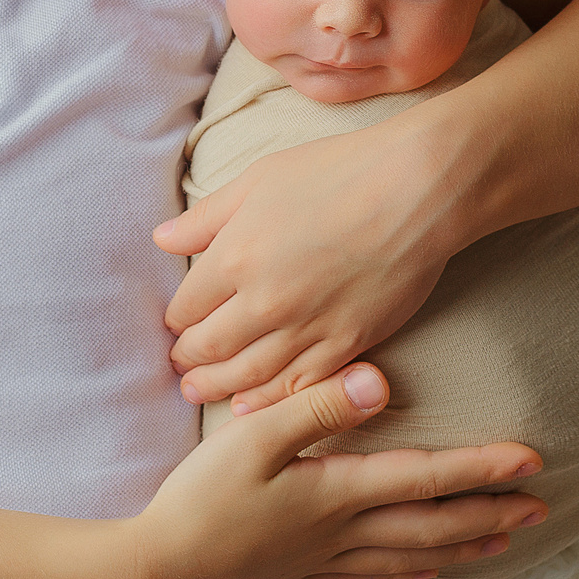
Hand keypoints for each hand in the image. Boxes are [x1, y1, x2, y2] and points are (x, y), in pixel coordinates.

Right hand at [128, 362, 544, 578]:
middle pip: (433, 523)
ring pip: (414, 555)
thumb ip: (318, 406)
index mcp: (338, 491)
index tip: (531, 460)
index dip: (481, 468)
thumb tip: (382, 381)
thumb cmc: (204, 494)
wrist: (165, 563)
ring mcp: (327, 558)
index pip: (425, 477)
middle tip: (542, 507)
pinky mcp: (306, 574)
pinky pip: (377, 577)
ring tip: (505, 540)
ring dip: (465, 545)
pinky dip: (414, 572)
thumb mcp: (254, 436)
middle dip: (490, 512)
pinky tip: (429, 570)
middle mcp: (343, 530)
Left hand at [153, 115, 467, 414]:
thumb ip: (206, 218)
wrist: (417, 190)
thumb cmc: (338, 172)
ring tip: (198, 393)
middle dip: (189, 359)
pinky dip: (268, 401)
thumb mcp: (259, 179)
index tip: (177, 323)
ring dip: (217, 387)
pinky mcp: (347, 344)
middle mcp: (263, 302)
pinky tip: (250, 407)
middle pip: (209, 346)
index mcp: (235, 256)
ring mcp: (307, 328)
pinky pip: (298, 386)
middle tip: (180, 366)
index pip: (187, 306)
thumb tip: (161, 241)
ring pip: (247, 375)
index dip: (178, 318)